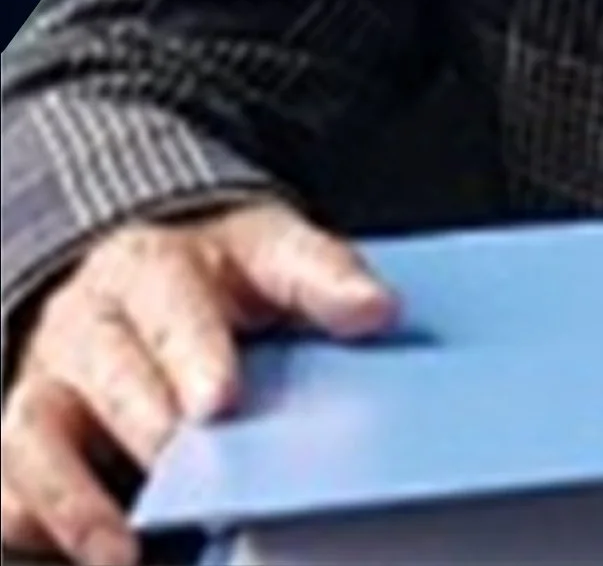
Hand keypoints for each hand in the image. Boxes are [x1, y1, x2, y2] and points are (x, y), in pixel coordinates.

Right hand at [1, 198, 398, 565]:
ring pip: (40, 433)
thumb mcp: (269, 253)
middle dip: (147, 420)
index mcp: (155, 264)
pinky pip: (12, 485)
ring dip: (78, 498)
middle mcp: (90, 319)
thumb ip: (323, 277)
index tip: (221, 400)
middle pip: (108, 367)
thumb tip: (379, 311)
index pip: (173, 298)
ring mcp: (46, 380)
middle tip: (187, 470)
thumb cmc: (212, 277)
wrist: (127, 279)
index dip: (195, 350)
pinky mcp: (19, 440)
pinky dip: (40, 522)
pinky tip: (93, 556)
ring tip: (124, 550)